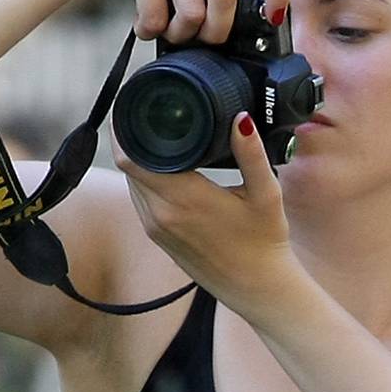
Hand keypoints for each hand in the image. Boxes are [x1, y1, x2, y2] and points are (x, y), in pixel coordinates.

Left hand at [114, 113, 300, 322]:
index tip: (132, 101)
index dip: (124, 125)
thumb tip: (241, 118)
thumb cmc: (265, 243)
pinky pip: (139, 198)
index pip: (131, 155)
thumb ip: (251, 154)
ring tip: (151, 130)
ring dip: (136, 157)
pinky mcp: (158, 238)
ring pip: (131, 182)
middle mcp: (160, 214)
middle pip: (127, 164)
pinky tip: (160, 164)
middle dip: (131, 136)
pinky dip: (144, 178)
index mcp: (182, 199)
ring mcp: (156, 228)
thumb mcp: (265, 195)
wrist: (258, 290)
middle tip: (143, 107)